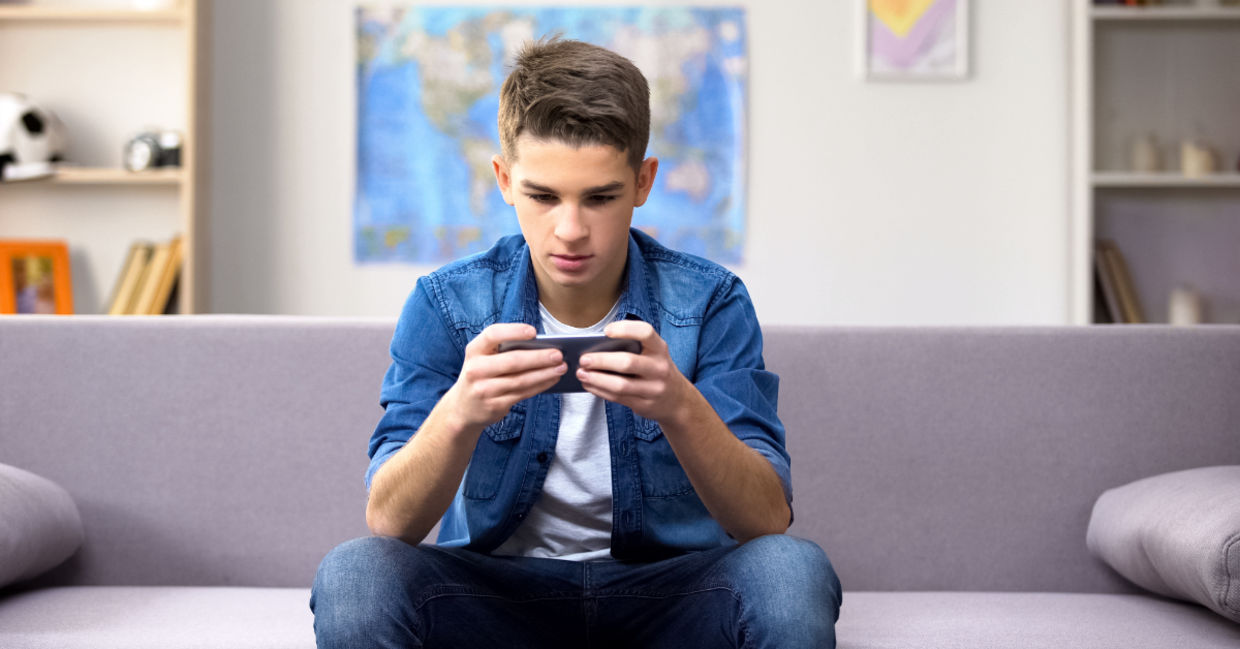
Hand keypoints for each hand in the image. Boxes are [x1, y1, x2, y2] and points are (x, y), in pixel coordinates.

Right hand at [443, 323, 565, 433]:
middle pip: (512, 361)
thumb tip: (541, 345)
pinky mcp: (494, 405)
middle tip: (558, 354)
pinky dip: (540, 386)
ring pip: (521, 380)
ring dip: (545, 374)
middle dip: (539, 357)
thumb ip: (503, 350)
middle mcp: (476, 369)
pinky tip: (551, 379)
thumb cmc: (481, 375)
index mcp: (474, 350)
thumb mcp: (482, 358)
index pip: (492, 334)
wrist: (463, 408)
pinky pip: (523, 394)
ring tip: (561, 367)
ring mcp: (484, 389)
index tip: (534, 332)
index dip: (513, 331)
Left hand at [577, 320, 688, 424]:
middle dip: (602, 360)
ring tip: (581, 373)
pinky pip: (618, 398)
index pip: (645, 332)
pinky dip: (600, 390)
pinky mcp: (645, 405)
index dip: (625, 329)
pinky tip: (589, 384)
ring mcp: (654, 389)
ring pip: (620, 385)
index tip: (606, 330)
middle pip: (627, 362)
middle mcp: (659, 368)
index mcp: (660, 349)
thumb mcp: (653, 354)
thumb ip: (633, 348)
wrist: (678, 400)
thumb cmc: (656, 369)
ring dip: (596, 379)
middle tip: (583, 359)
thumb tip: (595, 347)